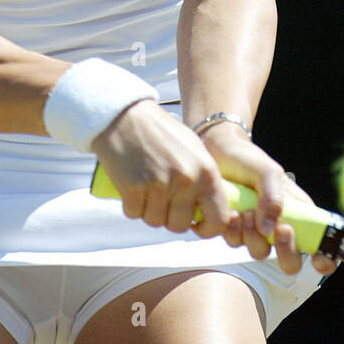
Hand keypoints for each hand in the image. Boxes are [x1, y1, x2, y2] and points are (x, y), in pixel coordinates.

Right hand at [91, 100, 237, 237]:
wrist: (124, 114)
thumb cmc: (160, 131)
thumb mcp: (193, 150)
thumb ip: (203, 179)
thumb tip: (208, 211)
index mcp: (206, 171)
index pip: (219, 219)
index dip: (207, 229)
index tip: (195, 225)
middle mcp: (186, 180)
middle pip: (180, 225)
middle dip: (169, 217)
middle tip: (161, 198)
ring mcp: (160, 185)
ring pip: (155, 221)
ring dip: (148, 210)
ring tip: (145, 186)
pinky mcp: (133, 188)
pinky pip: (133, 213)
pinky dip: (130, 204)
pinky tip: (130, 184)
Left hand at [196, 124, 338, 278]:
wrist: (216, 151)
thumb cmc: (248, 159)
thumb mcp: (267, 171)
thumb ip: (273, 198)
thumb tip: (270, 231)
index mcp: (298, 212)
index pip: (319, 243)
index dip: (324, 259)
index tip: (317, 259)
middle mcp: (279, 226)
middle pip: (291, 261)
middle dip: (286, 252)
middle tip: (280, 229)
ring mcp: (256, 231)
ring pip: (260, 253)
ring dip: (253, 236)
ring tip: (246, 211)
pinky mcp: (234, 230)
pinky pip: (235, 244)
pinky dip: (233, 231)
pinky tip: (231, 212)